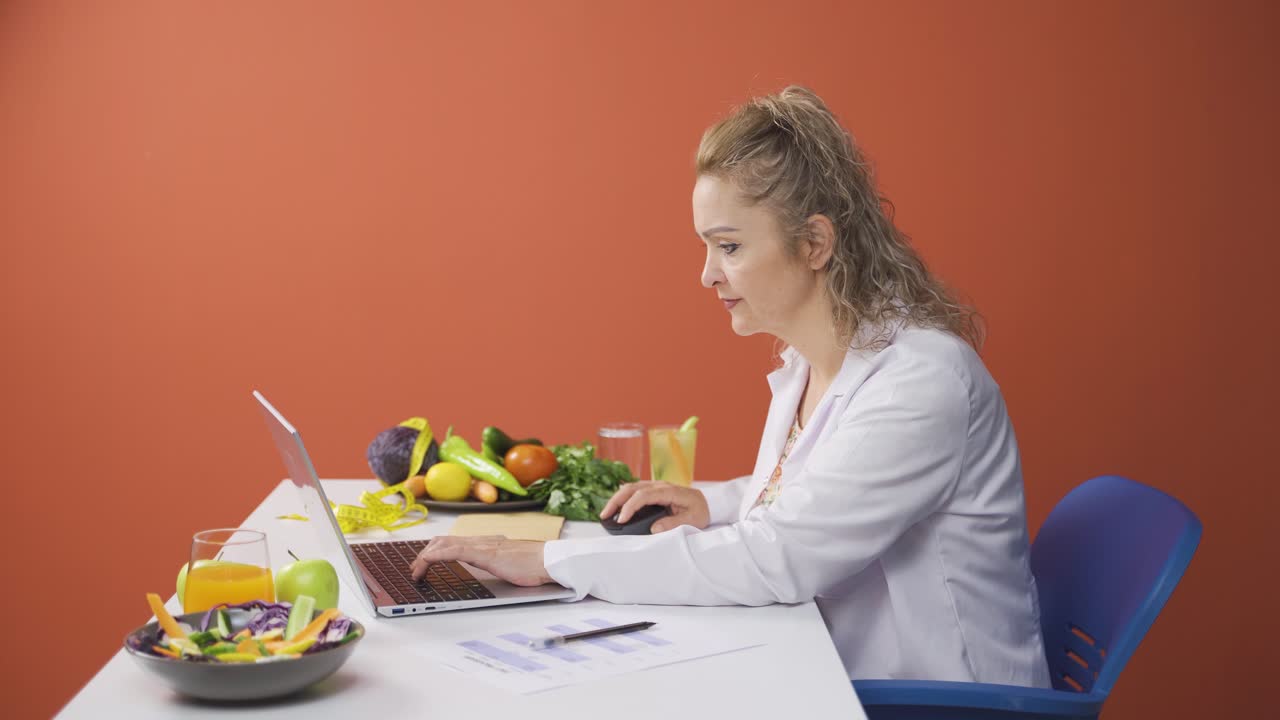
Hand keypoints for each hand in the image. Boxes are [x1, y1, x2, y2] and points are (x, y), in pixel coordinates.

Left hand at [410, 535, 551, 586]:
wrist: (549, 560)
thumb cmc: (535, 565)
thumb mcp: (510, 564)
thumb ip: (497, 563)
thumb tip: (492, 570)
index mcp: (487, 543)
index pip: (454, 541)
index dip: (435, 549)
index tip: (423, 562)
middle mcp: (481, 540)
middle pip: (443, 540)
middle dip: (424, 554)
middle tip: (414, 569)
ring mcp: (481, 545)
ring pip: (443, 544)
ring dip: (424, 556)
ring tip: (416, 571)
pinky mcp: (483, 553)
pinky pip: (452, 551)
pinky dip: (434, 556)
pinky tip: (426, 564)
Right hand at [600, 481, 709, 532]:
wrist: (710, 503)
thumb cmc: (701, 511)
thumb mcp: (692, 520)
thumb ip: (673, 524)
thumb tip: (654, 528)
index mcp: (669, 491)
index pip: (643, 495)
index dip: (630, 506)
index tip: (621, 520)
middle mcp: (660, 485)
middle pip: (632, 488)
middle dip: (616, 501)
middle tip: (604, 515)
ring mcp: (656, 486)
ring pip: (631, 487)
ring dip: (617, 498)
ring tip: (606, 513)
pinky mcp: (654, 491)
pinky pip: (635, 490)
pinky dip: (623, 497)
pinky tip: (616, 507)